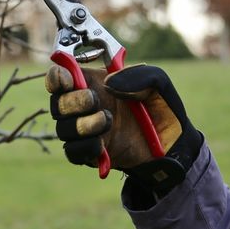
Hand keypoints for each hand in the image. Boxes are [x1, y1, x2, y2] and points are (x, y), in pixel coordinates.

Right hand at [45, 64, 201, 195]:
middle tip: (94, 100)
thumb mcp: (158, 84)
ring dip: (82, 125)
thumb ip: (138, 76)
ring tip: (107, 121)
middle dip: (73, 101)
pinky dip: (86, 147)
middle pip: (57, 103)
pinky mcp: (89, 153)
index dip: (57, 77)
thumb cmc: (162, 109)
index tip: (68, 80)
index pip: (60, 76)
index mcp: (92, 82)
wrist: (172, 146)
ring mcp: (85, 130)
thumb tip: (108, 84)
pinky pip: (73, 151)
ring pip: (63, 129)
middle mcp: (83, 105)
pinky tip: (103, 145)